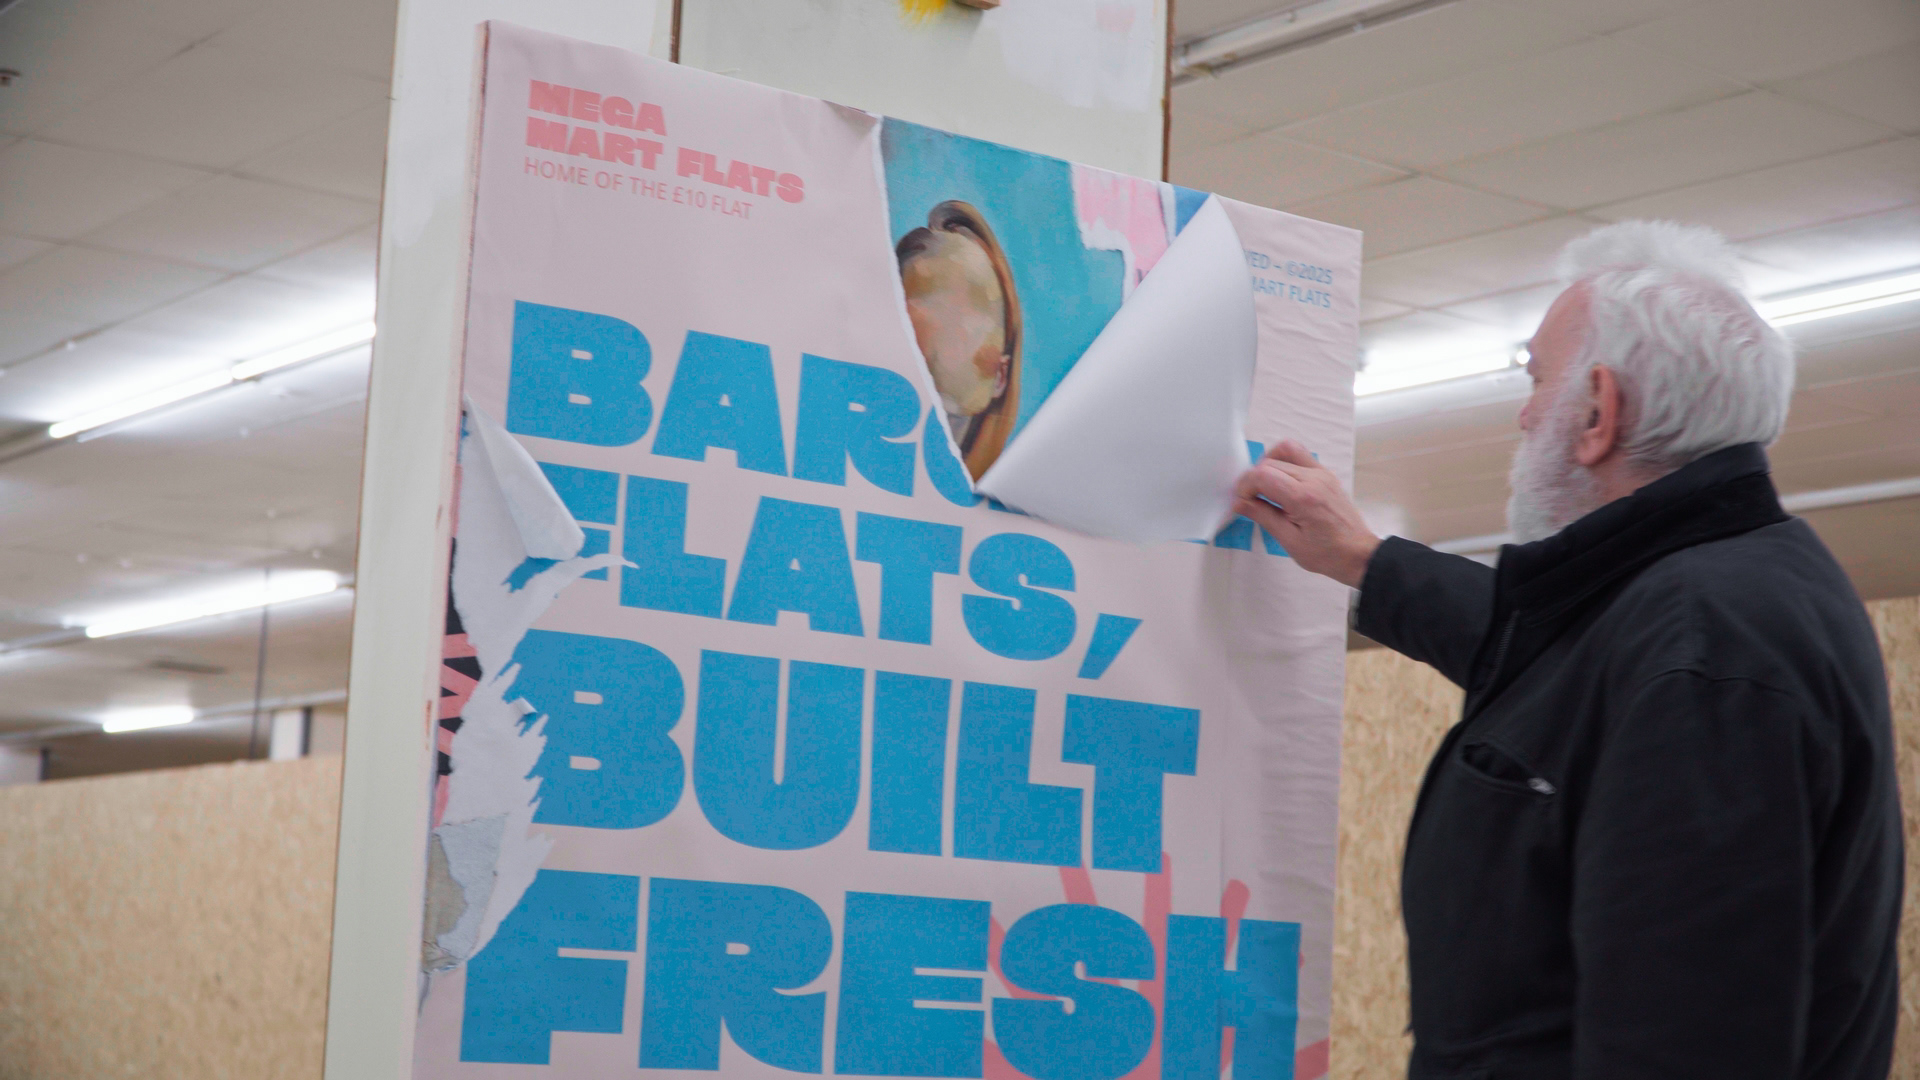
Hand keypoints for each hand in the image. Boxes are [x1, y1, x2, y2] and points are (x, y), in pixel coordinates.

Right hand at [1233, 439, 1380, 587]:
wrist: (1358, 553)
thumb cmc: (1326, 554)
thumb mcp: (1289, 541)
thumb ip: (1263, 517)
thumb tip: (1240, 503)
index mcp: (1304, 498)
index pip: (1263, 475)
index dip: (1245, 486)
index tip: (1242, 503)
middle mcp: (1314, 478)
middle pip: (1270, 462)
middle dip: (1253, 479)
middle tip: (1250, 501)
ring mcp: (1322, 473)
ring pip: (1286, 450)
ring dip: (1268, 464)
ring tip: (1264, 487)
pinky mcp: (1325, 474)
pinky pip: (1300, 456)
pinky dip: (1284, 463)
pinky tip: (1281, 485)